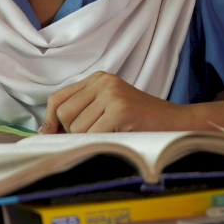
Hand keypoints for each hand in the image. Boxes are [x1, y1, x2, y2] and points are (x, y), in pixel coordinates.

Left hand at [40, 71, 186, 133]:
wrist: (178, 123)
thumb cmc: (142, 122)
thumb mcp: (109, 109)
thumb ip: (81, 113)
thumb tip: (46, 132)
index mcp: (98, 79)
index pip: (57, 99)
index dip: (50, 121)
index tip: (50, 136)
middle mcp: (103, 82)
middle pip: (63, 114)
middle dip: (72, 133)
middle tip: (95, 137)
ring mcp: (112, 94)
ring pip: (77, 127)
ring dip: (89, 140)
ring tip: (111, 137)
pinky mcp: (120, 109)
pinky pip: (93, 135)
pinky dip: (100, 144)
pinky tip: (118, 140)